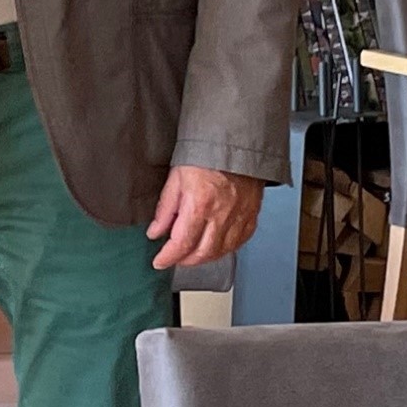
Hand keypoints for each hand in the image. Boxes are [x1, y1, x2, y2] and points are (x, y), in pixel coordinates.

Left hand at [147, 166, 263, 268]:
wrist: (234, 145)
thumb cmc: (205, 156)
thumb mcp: (175, 178)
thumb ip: (165, 208)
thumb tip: (155, 231)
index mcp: (199, 204)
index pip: (182, 242)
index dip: (168, 256)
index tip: (160, 261)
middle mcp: (222, 215)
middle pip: (203, 253)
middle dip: (185, 261)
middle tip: (174, 258)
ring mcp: (239, 218)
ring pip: (222, 252)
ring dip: (204, 258)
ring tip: (191, 254)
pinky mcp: (251, 217)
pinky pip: (239, 243)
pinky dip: (224, 250)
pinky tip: (215, 246)